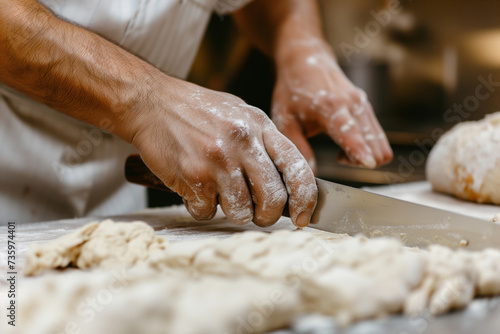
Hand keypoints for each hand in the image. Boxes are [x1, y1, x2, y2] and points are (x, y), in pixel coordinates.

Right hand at [130, 78, 316, 226]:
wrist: (150, 102)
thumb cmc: (196, 110)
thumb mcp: (239, 113)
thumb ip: (263, 141)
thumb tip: (285, 178)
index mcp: (260, 126)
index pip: (297, 168)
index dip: (306, 199)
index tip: (302, 216)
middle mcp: (243, 143)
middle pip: (273, 199)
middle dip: (268, 216)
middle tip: (257, 214)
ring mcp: (218, 161)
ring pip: (241, 212)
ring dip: (233, 212)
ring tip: (220, 195)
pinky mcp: (194, 177)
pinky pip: (208, 212)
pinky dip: (202, 208)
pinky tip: (196, 190)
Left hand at [272, 39, 392, 172]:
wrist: (305, 58)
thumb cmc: (291, 89)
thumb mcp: (284, 119)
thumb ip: (298, 148)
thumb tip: (309, 175)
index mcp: (331, 107)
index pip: (351, 133)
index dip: (360, 151)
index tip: (368, 164)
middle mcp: (353, 104)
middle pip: (375, 144)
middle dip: (362, 162)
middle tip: (339, 158)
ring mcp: (363, 104)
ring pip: (381, 142)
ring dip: (367, 155)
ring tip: (341, 152)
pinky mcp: (367, 106)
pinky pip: (378, 135)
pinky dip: (368, 147)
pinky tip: (346, 143)